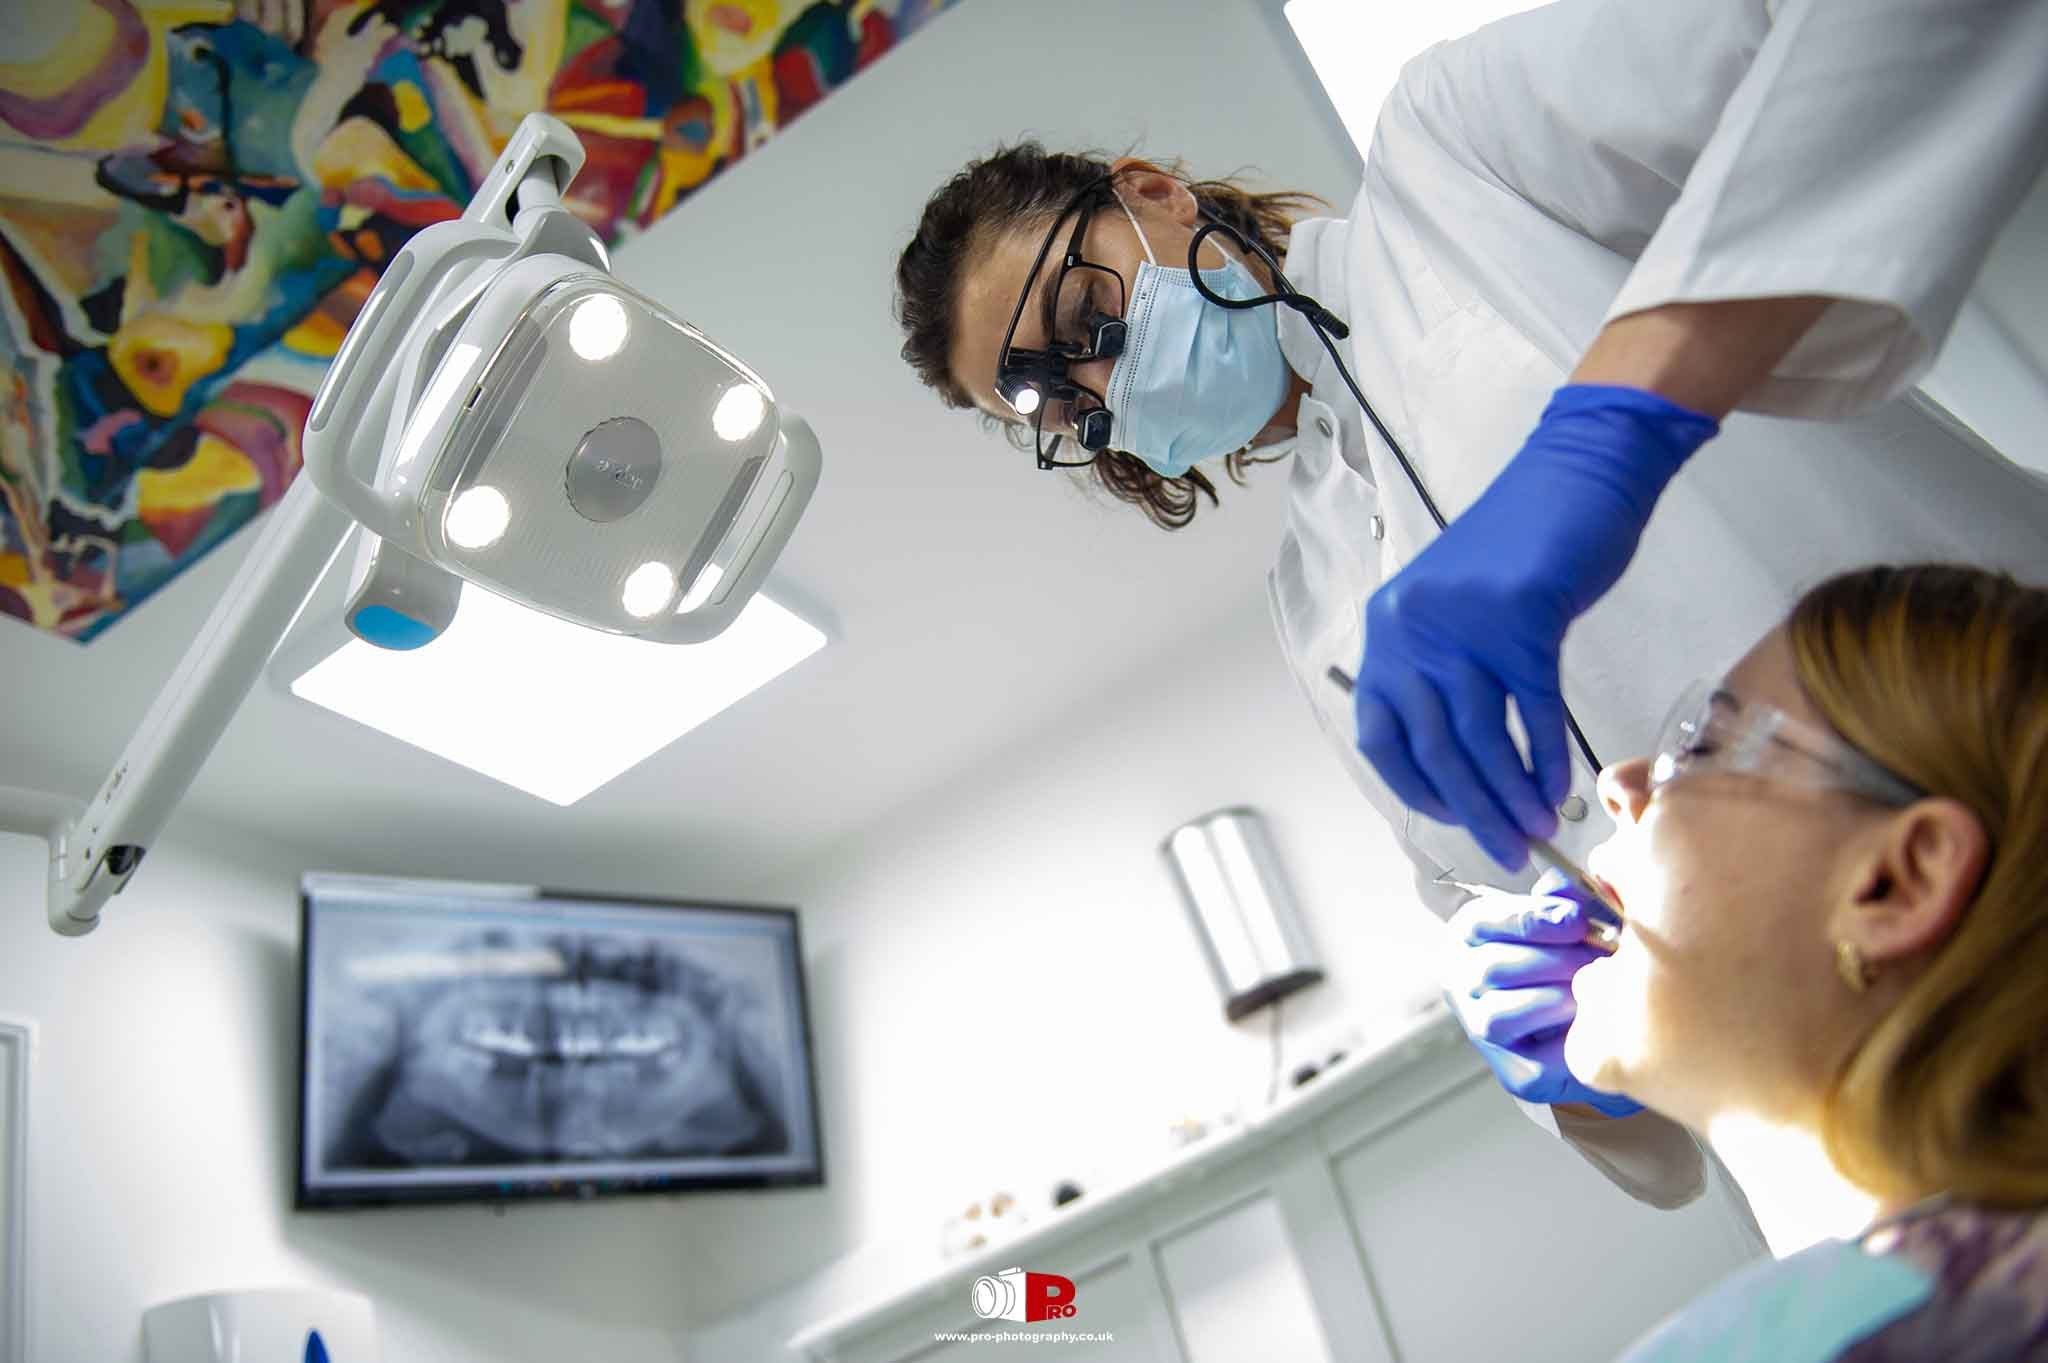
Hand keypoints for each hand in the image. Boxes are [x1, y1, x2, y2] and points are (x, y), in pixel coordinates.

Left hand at [1353, 384, 1716, 867]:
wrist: (1577, 475)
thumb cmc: (1520, 549)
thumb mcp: (1456, 609)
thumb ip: (1445, 672)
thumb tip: (1461, 764)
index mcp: (1387, 630)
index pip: (1381, 733)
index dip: (1416, 786)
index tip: (1456, 817)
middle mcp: (1411, 628)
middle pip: (1434, 745)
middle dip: (1472, 809)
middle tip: (1507, 852)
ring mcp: (1464, 623)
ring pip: (1481, 736)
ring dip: (1511, 795)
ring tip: (1538, 832)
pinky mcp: (1522, 616)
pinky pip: (1531, 708)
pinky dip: (1546, 757)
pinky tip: (1561, 790)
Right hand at [1443, 871, 1640, 1116]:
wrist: (1582, 1026)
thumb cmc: (1566, 960)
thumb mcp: (1560, 921)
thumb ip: (1561, 901)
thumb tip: (1567, 886)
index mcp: (1471, 936)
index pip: (1485, 922)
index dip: (1531, 919)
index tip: (1574, 920)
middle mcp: (1462, 982)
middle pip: (1494, 967)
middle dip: (1555, 961)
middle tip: (1599, 957)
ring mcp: (1480, 1028)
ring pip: (1502, 1013)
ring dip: (1556, 998)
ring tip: (1593, 989)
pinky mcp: (1512, 1073)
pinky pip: (1533, 1059)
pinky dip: (1567, 1041)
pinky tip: (1592, 1026)